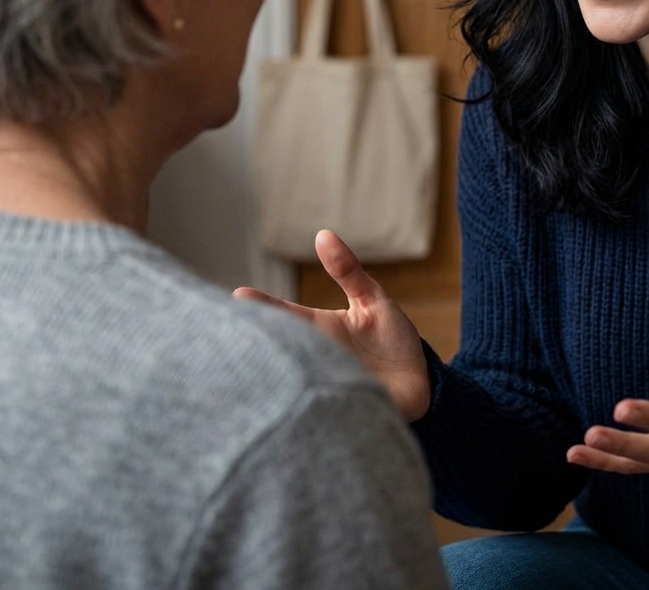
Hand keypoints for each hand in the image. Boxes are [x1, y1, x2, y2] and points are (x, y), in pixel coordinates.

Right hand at [234, 230, 431, 421]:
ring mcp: (325, 386)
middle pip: (280, 351)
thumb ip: (348, 271)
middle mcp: (316, 358)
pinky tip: (289, 412)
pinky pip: (317, 414)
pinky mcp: (340, 413)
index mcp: (319, 330)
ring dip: (277, 379)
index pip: (285, 316)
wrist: (420, 384)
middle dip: (257, 345)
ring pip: (292, 384)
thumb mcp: (372, 299)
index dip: (263, 307)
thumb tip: (323, 234)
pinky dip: (305, 413)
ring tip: (253, 372)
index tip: (236, 296)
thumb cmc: (391, 338)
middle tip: (228, 335)